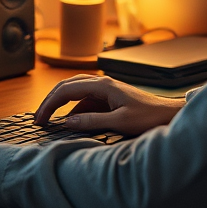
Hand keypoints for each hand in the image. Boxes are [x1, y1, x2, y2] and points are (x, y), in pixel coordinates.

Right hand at [34, 74, 184, 135]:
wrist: (168, 115)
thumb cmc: (148, 117)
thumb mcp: (119, 122)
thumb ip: (91, 122)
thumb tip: (66, 123)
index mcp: (103, 85)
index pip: (66, 90)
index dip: (49, 104)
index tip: (40, 119)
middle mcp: (102, 84)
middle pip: (67, 87)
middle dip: (50, 102)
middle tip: (38, 118)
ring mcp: (105, 90)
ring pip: (75, 93)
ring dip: (61, 105)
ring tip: (49, 120)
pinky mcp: (109, 99)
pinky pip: (85, 102)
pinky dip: (74, 111)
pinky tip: (70, 123)